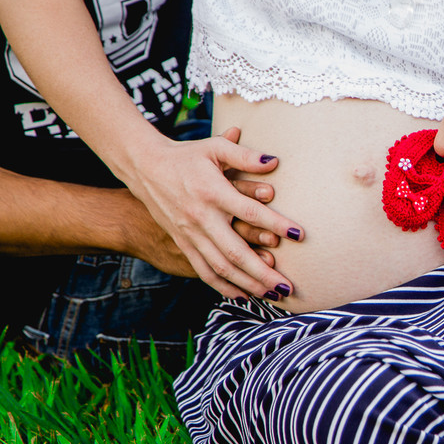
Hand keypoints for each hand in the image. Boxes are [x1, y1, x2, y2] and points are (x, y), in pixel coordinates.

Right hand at [121, 126, 300, 298]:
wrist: (145, 167)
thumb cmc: (187, 156)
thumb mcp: (215, 148)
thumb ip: (244, 155)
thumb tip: (274, 161)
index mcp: (212, 192)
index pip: (249, 212)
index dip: (275, 224)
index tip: (298, 234)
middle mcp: (201, 218)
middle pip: (235, 252)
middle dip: (263, 272)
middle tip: (288, 286)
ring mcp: (190, 234)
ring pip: (221, 267)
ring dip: (248, 284)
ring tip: (273, 295)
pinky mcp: (182, 243)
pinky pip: (203, 270)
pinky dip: (223, 286)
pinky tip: (243, 295)